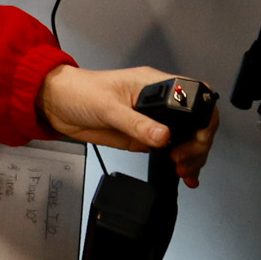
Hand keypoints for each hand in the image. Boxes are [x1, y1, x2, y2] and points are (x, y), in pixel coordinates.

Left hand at [37, 65, 217, 185]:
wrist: (58, 105)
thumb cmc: (80, 92)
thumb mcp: (108, 107)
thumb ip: (136, 123)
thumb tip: (163, 136)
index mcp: (154, 84)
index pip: (194, 95)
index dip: (202, 117)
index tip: (195, 138)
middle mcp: (158, 102)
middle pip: (196, 120)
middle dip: (198, 143)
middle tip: (183, 160)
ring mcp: (152, 121)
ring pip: (187, 138)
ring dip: (192, 156)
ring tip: (184, 170)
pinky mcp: (143, 137)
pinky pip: (169, 150)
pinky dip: (181, 163)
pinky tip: (187, 175)